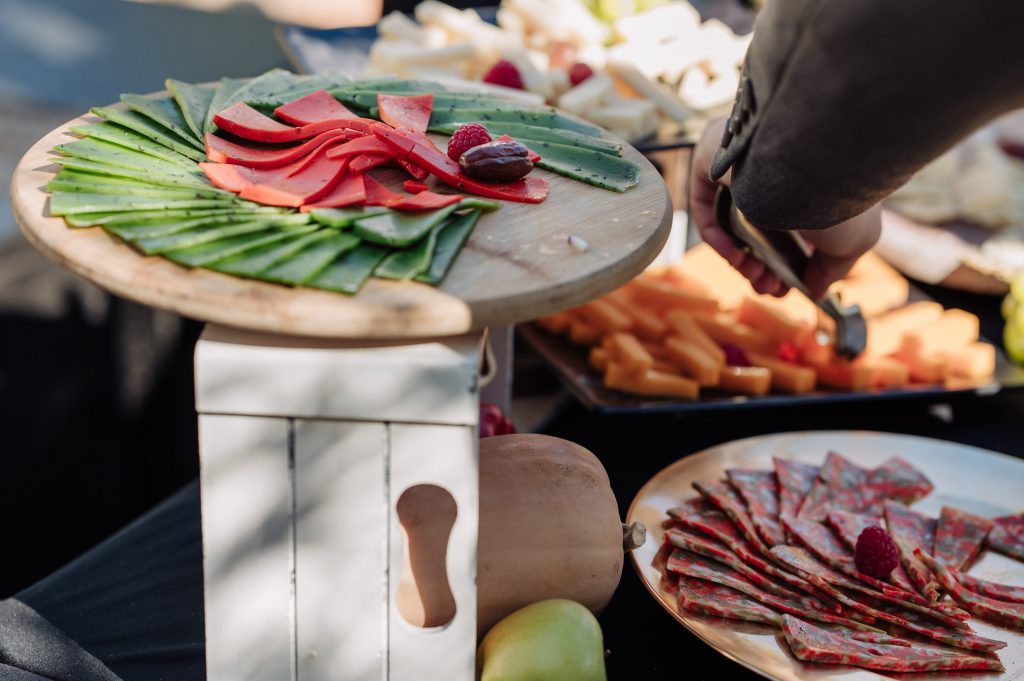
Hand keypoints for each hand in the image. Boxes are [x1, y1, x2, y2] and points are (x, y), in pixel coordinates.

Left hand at [689, 118, 881, 298]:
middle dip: (762, 268)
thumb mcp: (853, 242)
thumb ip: (832, 268)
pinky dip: (718, 239)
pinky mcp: (711, 160)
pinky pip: (706, 206)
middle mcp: (773, 172)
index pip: (788, 228)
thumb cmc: (841, 199)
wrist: (817, 164)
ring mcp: (740, 165)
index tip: (785, 288)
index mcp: (808, 185)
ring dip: (741, 260)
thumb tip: (815, 290)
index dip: (785, 265)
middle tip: (768, 288)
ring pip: (730, 222)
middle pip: (757, 229)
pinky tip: (736, 257)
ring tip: (756, 277)